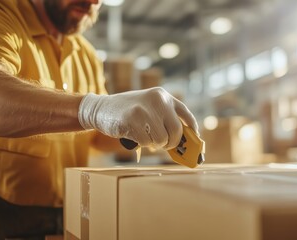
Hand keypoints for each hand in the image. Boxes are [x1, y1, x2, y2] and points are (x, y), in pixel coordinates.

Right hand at [78, 87, 197, 149]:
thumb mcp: (149, 106)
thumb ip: (164, 118)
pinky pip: (147, 142)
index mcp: (163, 96)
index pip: (185, 113)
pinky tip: (135, 135)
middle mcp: (157, 100)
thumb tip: (183, 140)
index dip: (192, 128)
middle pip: (176, 130)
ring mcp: (145, 110)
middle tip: (165, 145)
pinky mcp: (132, 121)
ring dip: (156, 144)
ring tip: (147, 137)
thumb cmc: (128, 112)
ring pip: (162, 139)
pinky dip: (143, 144)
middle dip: (172, 142)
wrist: (101, 109)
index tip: (195, 139)